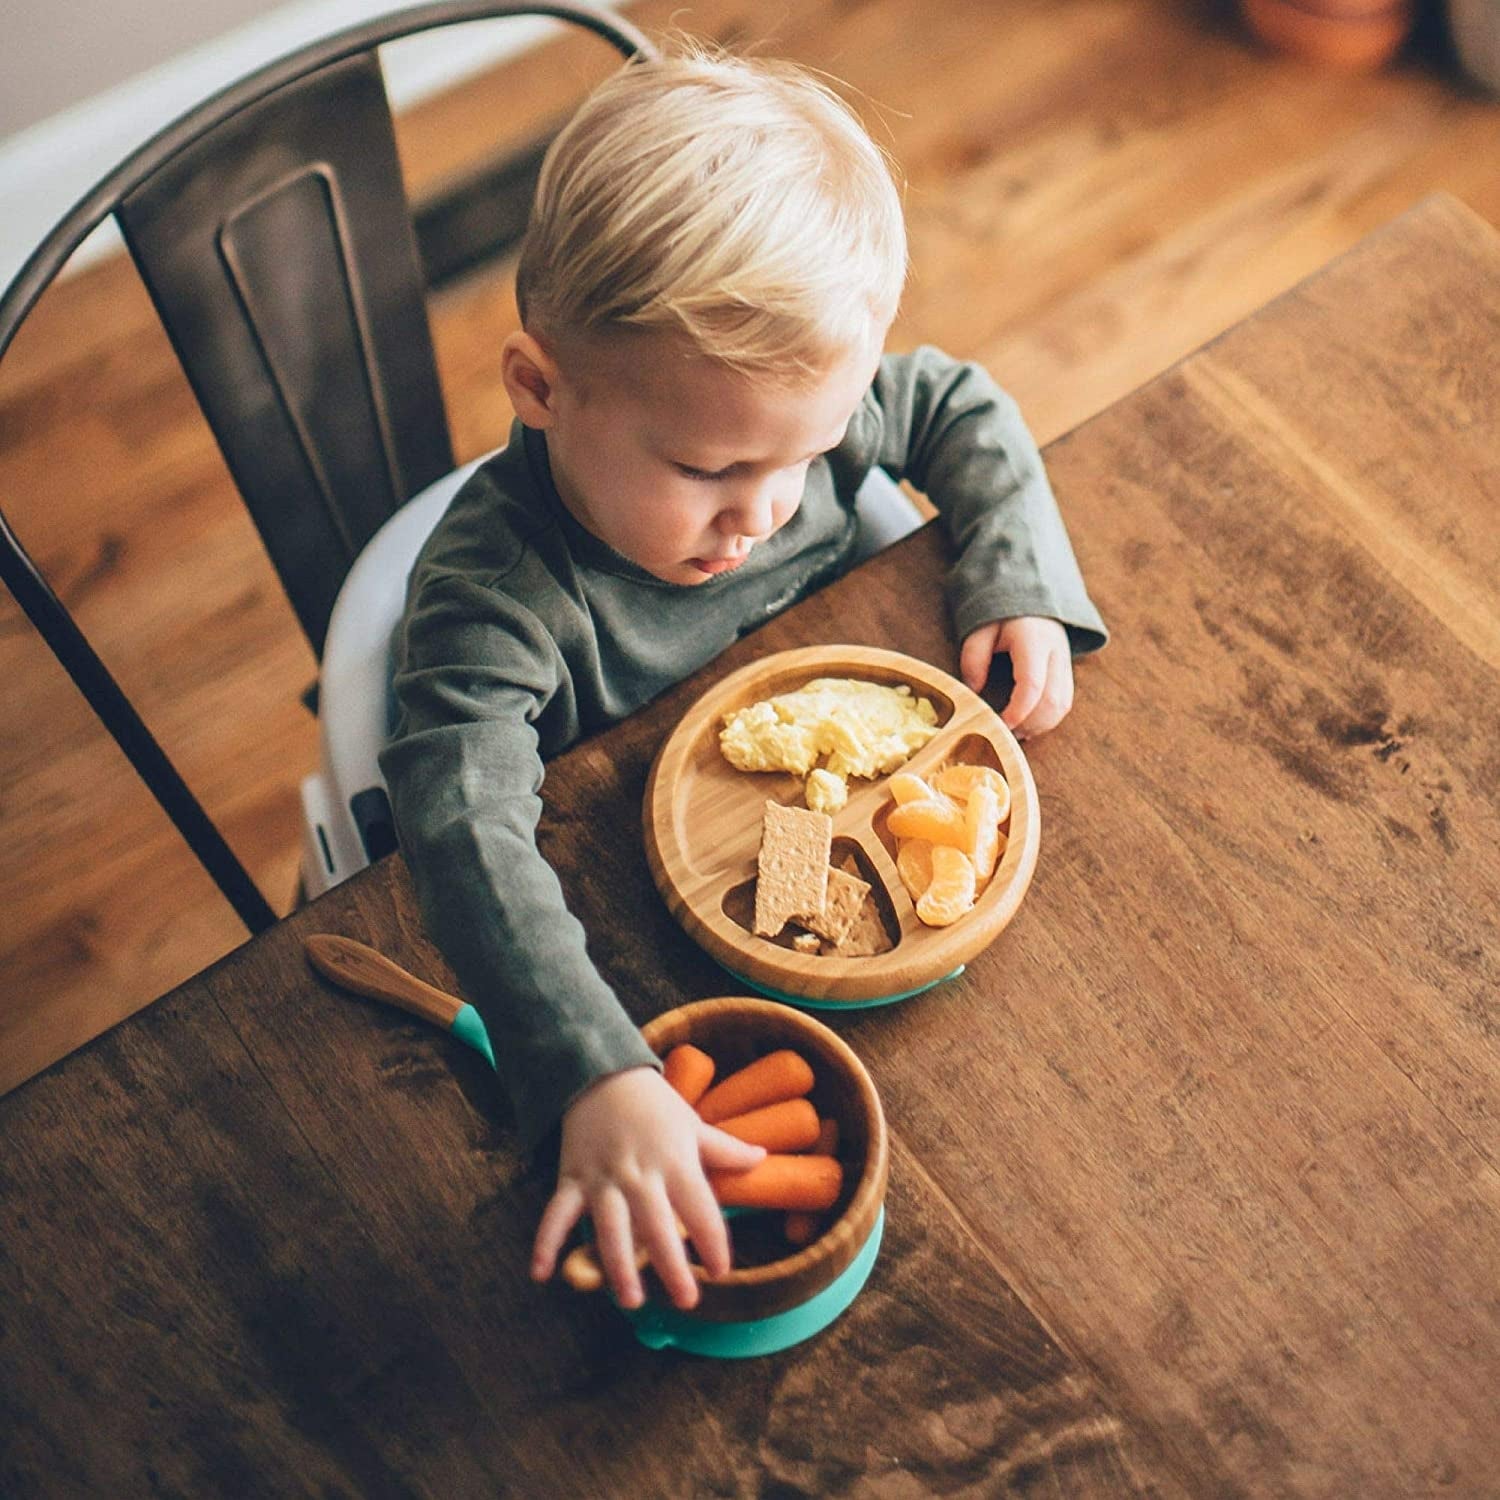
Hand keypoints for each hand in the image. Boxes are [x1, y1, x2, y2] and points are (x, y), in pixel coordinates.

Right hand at [529, 1066, 765, 1309]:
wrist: (602, 1073)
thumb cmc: (654, 1104)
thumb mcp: (692, 1123)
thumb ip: (725, 1149)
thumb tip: (762, 1159)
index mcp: (675, 1161)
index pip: (701, 1208)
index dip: (713, 1241)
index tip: (722, 1270)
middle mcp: (640, 1174)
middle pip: (658, 1226)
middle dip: (672, 1265)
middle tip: (687, 1301)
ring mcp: (603, 1178)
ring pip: (611, 1227)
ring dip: (619, 1265)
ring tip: (632, 1299)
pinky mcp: (572, 1178)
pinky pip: (556, 1214)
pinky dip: (546, 1242)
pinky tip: (541, 1273)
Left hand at [959, 616, 1073, 738]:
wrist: (1031, 594)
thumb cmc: (1002, 614)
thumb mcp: (981, 629)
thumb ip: (974, 658)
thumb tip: (973, 691)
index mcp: (1034, 639)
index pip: (1032, 683)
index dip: (1018, 710)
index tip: (999, 723)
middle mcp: (1056, 652)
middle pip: (1053, 700)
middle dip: (1029, 724)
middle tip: (1005, 733)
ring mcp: (1065, 662)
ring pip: (1062, 705)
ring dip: (1040, 725)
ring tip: (1015, 733)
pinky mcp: (1067, 671)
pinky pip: (1064, 702)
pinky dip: (1048, 719)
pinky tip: (1028, 725)